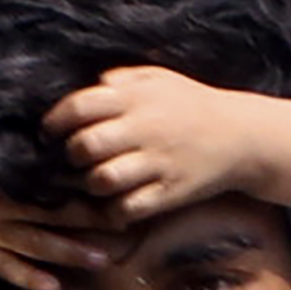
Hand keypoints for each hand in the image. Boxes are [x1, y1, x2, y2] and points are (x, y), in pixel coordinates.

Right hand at [0, 101, 106, 289]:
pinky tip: (53, 286)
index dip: (87, 188)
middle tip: (125, 230)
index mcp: (5, 171)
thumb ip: (32, 141)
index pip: (56, 181)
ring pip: (34, 245)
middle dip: (89, 223)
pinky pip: (3, 268)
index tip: (119, 189)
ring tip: (103, 260)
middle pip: (52, 215)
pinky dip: (28, 278)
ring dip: (70, 253)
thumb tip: (76, 129)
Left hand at [49, 65, 290, 226]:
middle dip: (72, 155)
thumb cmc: (192, 104)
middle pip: (84, 146)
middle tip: (77, 158)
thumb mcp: (158, 79)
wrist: (241, 136)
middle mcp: (144, 129)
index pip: (79, 107)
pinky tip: (117, 202)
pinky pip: (127, 209)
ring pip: (102, 180)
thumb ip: (121, 80)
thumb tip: (86, 86)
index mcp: (135, 98)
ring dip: (91, 184)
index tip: (49, 133)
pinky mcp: (169, 193)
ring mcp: (157, 163)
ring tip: (97, 181)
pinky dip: (114, 210)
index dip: (55, 122)